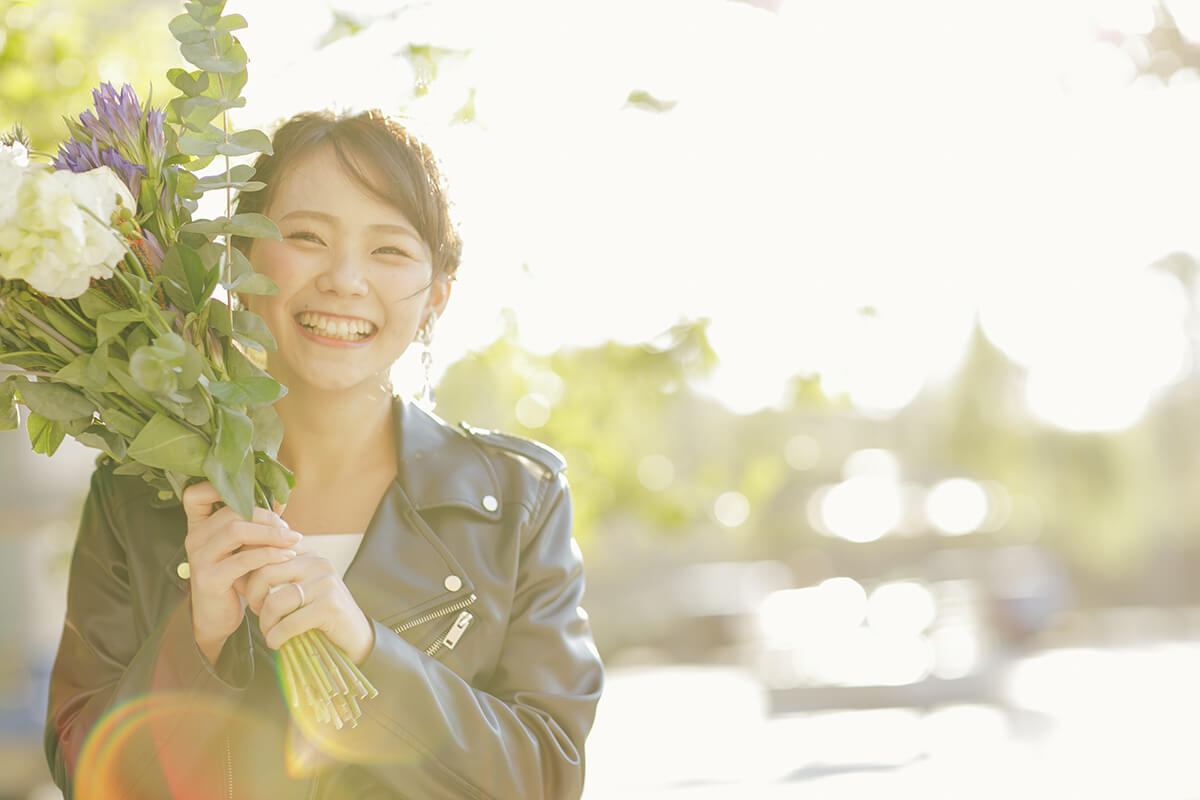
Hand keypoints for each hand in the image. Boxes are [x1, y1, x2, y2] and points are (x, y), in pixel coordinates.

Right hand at [181, 482, 301, 663]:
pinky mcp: (209, 578)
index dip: (218, 486)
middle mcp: (195, 538)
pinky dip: (270, 554)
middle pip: (231, 511)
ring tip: (293, 540)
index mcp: (199, 526)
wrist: (218, 618)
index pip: (195, 495)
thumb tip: (280, 498)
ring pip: (237, 530)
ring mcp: (199, 558)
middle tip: (288, 529)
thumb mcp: (242, 547)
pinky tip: (287, 556)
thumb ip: (254, 524)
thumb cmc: (235, 577)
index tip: (254, 493)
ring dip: (271, 533)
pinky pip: (243, 559)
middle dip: (266, 516)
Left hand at [241, 551, 374, 663]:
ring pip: (275, 599)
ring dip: (265, 622)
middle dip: (253, 597)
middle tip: (257, 613)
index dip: (248, 567)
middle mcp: (318, 563)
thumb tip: (235, 574)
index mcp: (307, 555)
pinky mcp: (330, 606)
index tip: (243, 587)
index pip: (268, 548)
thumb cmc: (320, 616)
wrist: (355, 639)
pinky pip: (289, 622)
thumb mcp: (297, 590)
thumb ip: (273, 578)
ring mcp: (326, 583)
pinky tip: (277, 642)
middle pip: (265, 571)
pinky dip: (276, 636)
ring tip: (269, 631)